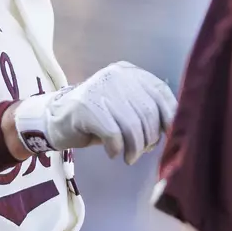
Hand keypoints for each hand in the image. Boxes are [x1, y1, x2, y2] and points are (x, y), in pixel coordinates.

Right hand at [13, 61, 175, 163]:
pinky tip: (112, 152)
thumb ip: (147, 112)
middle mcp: (116, 76)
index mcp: (130, 73)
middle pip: (147, 112)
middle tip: (142, 152)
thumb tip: (174, 130)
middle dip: (149, 138)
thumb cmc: (99, 118)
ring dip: (135, 148)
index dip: (170, 115)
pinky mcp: (86, 107)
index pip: (160, 91)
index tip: (170, 135)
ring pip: (132, 125)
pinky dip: (116, 148)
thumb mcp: (125, 109)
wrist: (56, 120)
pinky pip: (113, 134)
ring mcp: (99, 88)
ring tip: (129, 157)